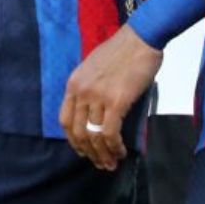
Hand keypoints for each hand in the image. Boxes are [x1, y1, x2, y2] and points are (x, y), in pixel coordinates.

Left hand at [59, 25, 161, 171]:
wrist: (139, 39)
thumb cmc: (120, 52)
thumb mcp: (92, 68)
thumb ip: (88, 89)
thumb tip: (93, 113)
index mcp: (73, 84)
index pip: (65, 120)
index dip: (73, 140)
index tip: (84, 151)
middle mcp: (81, 92)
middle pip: (78, 132)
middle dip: (89, 152)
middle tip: (100, 163)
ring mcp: (98, 97)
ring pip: (94, 135)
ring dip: (103, 154)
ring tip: (111, 163)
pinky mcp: (117, 101)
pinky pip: (110, 133)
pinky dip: (114, 147)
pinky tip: (121, 152)